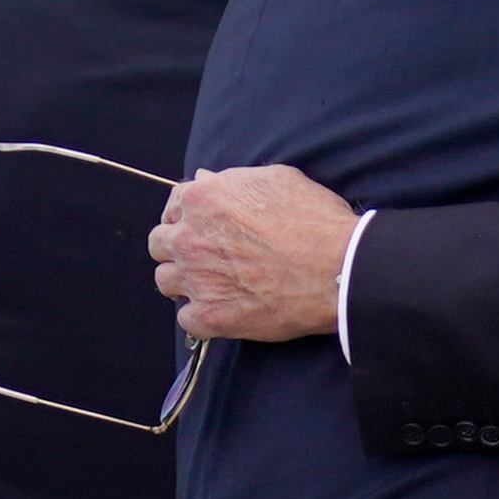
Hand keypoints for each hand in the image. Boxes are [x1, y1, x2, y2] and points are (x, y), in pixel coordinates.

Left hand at [148, 165, 358, 341]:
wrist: (339, 269)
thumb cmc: (314, 221)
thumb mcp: (277, 181)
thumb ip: (233, 181)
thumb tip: (206, 179)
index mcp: (203, 200)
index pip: (174, 205)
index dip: (189, 214)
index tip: (203, 224)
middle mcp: (190, 239)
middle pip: (159, 243)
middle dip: (178, 245)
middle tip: (206, 253)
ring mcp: (197, 280)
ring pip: (165, 280)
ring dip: (184, 280)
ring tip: (212, 283)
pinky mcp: (210, 316)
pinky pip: (185, 318)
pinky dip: (201, 315)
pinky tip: (222, 309)